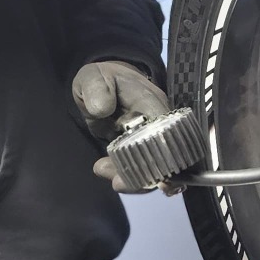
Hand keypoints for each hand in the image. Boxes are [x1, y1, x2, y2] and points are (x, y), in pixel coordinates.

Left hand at [72, 61, 169, 188]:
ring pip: (155, 169)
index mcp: (153, 104)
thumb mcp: (92, 77)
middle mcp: (158, 125)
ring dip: (133, 179)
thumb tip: (102, 108)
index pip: (167, 133)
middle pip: (166, 158)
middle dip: (146, 176)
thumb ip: (96, 87)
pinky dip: (127, 177)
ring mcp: (151, 141)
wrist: (100, 86)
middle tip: (117, 182)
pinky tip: (104, 170)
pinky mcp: (140, 152)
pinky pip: (142, 171)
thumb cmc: (100, 79)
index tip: (147, 172)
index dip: (162, 155)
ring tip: (102, 170)